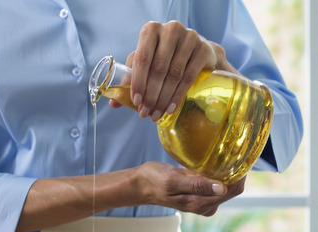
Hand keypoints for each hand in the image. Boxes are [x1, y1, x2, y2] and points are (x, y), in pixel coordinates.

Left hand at [119, 21, 233, 121]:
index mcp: (150, 30)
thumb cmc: (165, 57)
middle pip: (158, 68)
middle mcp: (170, 30)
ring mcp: (189, 37)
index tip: (136, 102)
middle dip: (150, 95)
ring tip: (156, 114)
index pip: (141, 58)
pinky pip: (189, 76)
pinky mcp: (203, 49)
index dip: (137, 82)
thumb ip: (130, 78)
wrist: (197, 52)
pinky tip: (170, 108)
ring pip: (173, 74)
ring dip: (163, 98)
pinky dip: (178, 95)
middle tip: (145, 113)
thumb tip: (114, 103)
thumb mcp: (146, 63)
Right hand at [136, 162, 244, 215]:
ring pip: (226, 185)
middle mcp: (205, 204)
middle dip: (236, 172)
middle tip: (233, 151)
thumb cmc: (153, 181)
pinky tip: (214, 161)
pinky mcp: (200, 192)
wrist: (140, 184)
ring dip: (227, 171)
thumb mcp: (173, 181)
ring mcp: (203, 199)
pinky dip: (218, 172)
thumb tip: (222, 188)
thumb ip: (197, 185)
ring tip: (224, 154)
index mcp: (200, 203)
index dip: (240, 175)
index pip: (232, 191)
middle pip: (232, 189)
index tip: (240, 157)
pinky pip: (216, 182)